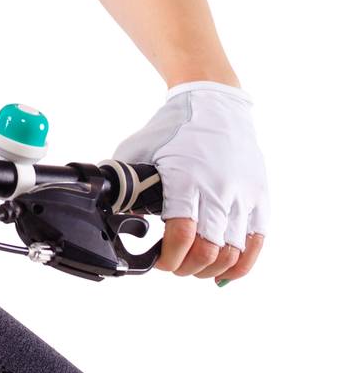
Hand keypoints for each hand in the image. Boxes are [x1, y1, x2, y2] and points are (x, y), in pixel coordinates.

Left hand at [105, 80, 268, 285]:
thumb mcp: (138, 150)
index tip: (159, 261)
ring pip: (232, 253)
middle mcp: (218, 189)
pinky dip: (241, 264)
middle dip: (186, 268)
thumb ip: (125, 183)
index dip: (169, 259)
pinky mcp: (259, 196)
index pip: (182, 236)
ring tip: (195, 266)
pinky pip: (256, 242)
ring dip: (211, 269)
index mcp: (186, 178)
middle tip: (175, 265)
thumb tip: (113, 213)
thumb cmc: (173, 126)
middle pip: (208, 252)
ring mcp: (243, 194)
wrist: (214, 102)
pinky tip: (225, 270)